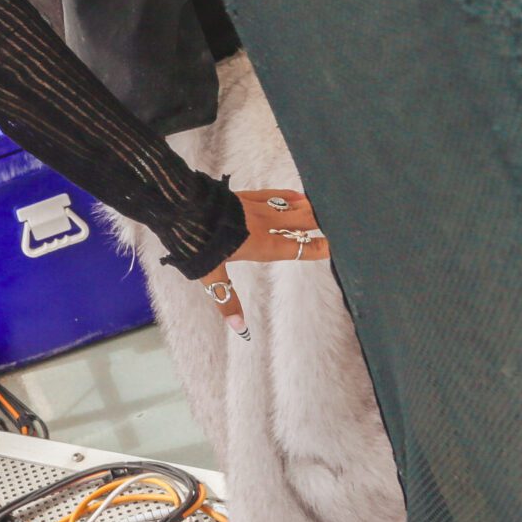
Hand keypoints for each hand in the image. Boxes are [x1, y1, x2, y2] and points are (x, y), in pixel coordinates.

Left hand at [199, 189, 327, 336]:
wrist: (182, 209)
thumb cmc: (198, 245)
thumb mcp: (212, 275)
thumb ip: (228, 300)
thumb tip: (239, 327)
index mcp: (262, 245)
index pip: (297, 248)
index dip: (317, 248)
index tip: (334, 248)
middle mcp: (265, 224)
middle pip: (302, 221)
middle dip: (320, 223)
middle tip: (339, 224)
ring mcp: (255, 207)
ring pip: (291, 206)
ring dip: (309, 209)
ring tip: (325, 211)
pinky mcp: (244, 195)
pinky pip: (272, 194)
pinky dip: (289, 196)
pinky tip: (299, 196)